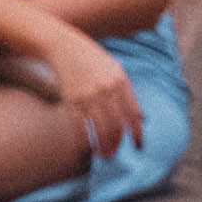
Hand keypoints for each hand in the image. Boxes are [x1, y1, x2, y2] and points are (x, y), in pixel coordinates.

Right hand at [25, 21, 141, 167]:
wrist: (63, 46)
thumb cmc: (91, 59)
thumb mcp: (114, 68)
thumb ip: (125, 90)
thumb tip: (138, 118)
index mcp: (120, 81)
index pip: (133, 113)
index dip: (137, 133)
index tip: (138, 146)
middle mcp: (106, 89)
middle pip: (116, 125)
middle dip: (116, 144)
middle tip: (114, 154)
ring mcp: (88, 94)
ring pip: (99, 128)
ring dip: (102, 146)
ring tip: (102, 155)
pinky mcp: (71, 98)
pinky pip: (79, 125)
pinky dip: (83, 138)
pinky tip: (86, 146)